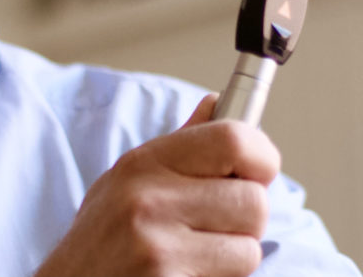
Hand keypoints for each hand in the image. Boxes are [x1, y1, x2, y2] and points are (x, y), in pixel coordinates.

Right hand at [34, 94, 279, 276]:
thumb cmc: (101, 239)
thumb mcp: (127, 180)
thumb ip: (180, 145)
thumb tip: (219, 104)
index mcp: (145, 162)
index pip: (234, 139)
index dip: (261, 156)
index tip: (258, 170)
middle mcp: (150, 197)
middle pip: (254, 198)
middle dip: (248, 217)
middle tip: (220, 223)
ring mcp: (159, 243)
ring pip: (250, 243)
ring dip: (236, 252)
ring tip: (199, 251)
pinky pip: (235, 275)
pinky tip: (190, 271)